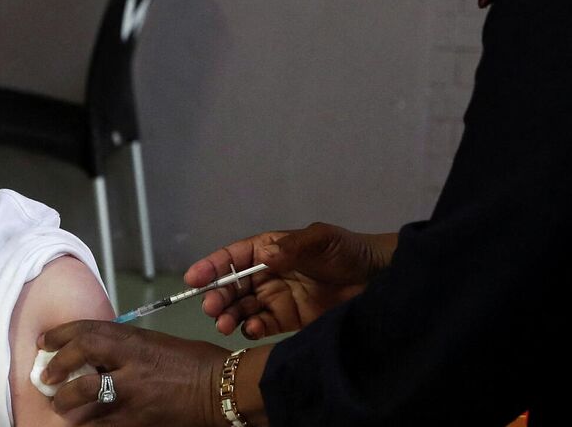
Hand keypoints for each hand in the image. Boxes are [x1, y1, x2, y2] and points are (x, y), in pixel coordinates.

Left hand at [38, 321, 228, 426]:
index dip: (60, 336)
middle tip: (47, 377)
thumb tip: (96, 352)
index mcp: (136, 342)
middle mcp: (131, 367)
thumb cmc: (193, 362)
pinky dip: (90, 423)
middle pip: (80, 366)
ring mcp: (134, 397)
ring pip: (85, 401)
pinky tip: (84, 422)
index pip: (88, 333)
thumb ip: (125, 347)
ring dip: (66, 402)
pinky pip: (102, 425)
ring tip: (60, 404)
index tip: (45, 343)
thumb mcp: (155, 343)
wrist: (221, 389)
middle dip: (57, 371)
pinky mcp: (138, 422)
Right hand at [187, 222, 392, 338]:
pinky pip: (261, 326)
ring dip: (228, 316)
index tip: (194, 279)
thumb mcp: (320, 240)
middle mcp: (266, 274)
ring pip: (241, 308)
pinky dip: (252, 329)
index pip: (232, 257)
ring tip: (224, 324)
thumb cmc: (347, 251)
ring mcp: (275, 298)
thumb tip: (266, 255)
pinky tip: (253, 330)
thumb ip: (292, 247)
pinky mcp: (286, 320)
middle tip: (211, 309)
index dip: (211, 266)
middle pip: (231, 286)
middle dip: (217, 296)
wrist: (376, 279)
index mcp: (268, 250)